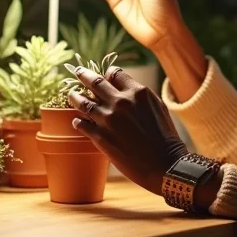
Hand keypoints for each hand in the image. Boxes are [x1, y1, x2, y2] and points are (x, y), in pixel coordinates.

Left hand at [68, 62, 187, 194]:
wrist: (164, 163)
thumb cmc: (165, 136)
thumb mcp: (158, 106)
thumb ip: (140, 96)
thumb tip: (126, 90)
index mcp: (137, 92)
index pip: (115, 73)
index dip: (108, 74)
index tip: (104, 76)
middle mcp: (121, 102)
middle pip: (95, 82)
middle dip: (84, 75)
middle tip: (78, 72)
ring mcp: (108, 119)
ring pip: (83, 102)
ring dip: (74, 96)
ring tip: (70, 94)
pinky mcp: (101, 137)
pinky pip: (82, 124)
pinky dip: (77, 121)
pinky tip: (76, 121)